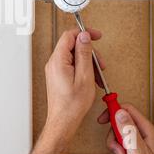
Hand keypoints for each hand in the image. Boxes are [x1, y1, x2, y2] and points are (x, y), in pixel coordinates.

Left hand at [29, 28, 103, 153]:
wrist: (64, 121)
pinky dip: (84, 70)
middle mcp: (54, 63)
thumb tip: (84, 36)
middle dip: (90, 53)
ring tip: (97, 76)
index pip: (69, 35)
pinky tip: (91, 80)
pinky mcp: (58, 76)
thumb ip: (84, 54)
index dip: (84, 33)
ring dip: (89, 63)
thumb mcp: (84, 76)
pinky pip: (72, 66)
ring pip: (74, 56)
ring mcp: (55, 69)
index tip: (96, 35)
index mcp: (58, 60)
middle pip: (73, 46)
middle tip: (100, 64)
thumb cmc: (72, 104)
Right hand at [97, 104, 153, 153]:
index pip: (127, 110)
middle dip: (113, 135)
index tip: (103, 118)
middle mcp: (141, 134)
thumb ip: (129, 130)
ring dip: (114, 147)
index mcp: (146, 130)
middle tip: (116, 146)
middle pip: (118, 123)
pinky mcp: (129, 150)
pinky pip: (116, 146)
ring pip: (115, 135)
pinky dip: (115, 153)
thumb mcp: (137, 150)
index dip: (113, 111)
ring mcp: (135, 143)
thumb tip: (120, 112)